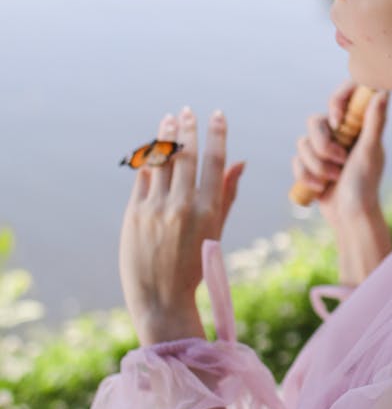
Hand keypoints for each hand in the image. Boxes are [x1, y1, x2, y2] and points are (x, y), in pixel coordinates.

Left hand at [120, 107, 243, 345]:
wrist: (160, 297)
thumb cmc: (193, 265)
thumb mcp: (216, 230)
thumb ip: (227, 195)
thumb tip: (239, 162)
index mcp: (209, 211)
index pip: (215, 161)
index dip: (217, 134)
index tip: (216, 115)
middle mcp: (183, 206)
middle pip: (187, 155)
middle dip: (188, 129)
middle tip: (187, 111)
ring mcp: (156, 209)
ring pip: (163, 161)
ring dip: (166, 136)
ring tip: (169, 119)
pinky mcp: (135, 213)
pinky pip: (144, 177)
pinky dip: (150, 159)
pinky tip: (153, 146)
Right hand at [292, 84, 391, 283]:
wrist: (350, 217)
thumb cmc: (365, 185)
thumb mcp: (371, 152)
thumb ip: (375, 121)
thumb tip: (383, 91)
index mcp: (357, 126)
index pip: (342, 96)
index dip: (335, 103)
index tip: (338, 121)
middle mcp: (340, 135)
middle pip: (315, 121)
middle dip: (323, 145)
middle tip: (340, 161)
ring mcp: (324, 150)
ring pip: (302, 142)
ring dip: (316, 165)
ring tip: (333, 178)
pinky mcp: (310, 166)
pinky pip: (296, 160)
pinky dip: (306, 176)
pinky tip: (320, 188)